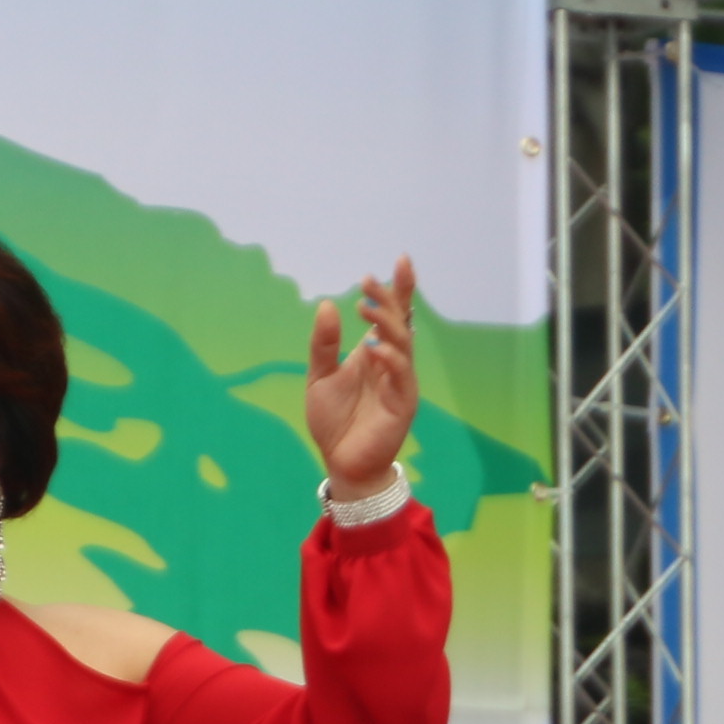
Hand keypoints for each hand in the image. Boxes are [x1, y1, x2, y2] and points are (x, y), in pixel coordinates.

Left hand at [306, 255, 420, 498]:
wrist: (341, 462)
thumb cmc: (334, 421)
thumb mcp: (320, 377)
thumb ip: (324, 344)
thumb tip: (328, 306)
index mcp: (375, 353)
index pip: (392, 315)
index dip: (399, 289)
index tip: (398, 261)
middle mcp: (392, 363)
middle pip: (400, 323)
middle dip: (389, 300)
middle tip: (369, 282)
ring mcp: (400, 382)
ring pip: (402, 344)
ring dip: (386, 324)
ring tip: (365, 307)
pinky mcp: (402, 404)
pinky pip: (401, 376)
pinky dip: (391, 359)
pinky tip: (375, 348)